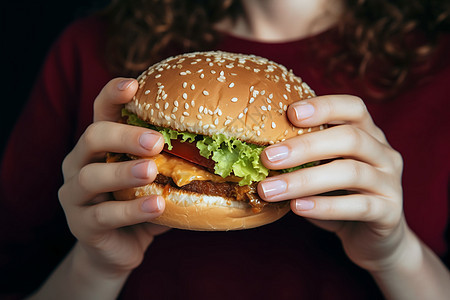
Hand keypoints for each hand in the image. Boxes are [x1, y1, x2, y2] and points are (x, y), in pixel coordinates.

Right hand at [58, 78, 168, 276]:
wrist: (119, 247)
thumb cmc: (141, 202)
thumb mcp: (156, 177)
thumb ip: (172, 160)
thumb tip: (220, 144)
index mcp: (99, 145)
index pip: (101, 111)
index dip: (113, 95)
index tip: (133, 85)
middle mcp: (79, 163)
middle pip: (92, 138)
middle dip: (124, 136)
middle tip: (156, 141)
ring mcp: (74, 195)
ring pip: (91, 177)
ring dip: (124, 172)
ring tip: (152, 171)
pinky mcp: (81, 225)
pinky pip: (104, 215)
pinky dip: (132, 210)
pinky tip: (158, 206)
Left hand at [258, 95, 404, 271]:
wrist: (371, 237)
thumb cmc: (338, 195)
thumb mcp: (322, 169)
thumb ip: (303, 156)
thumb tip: (255, 150)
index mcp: (367, 134)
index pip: (353, 107)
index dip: (324, 106)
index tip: (290, 113)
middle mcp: (383, 153)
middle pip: (350, 138)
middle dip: (305, 147)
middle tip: (267, 158)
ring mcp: (390, 182)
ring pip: (351, 173)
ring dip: (304, 181)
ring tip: (269, 189)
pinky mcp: (389, 212)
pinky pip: (359, 206)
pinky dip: (324, 206)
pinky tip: (296, 207)